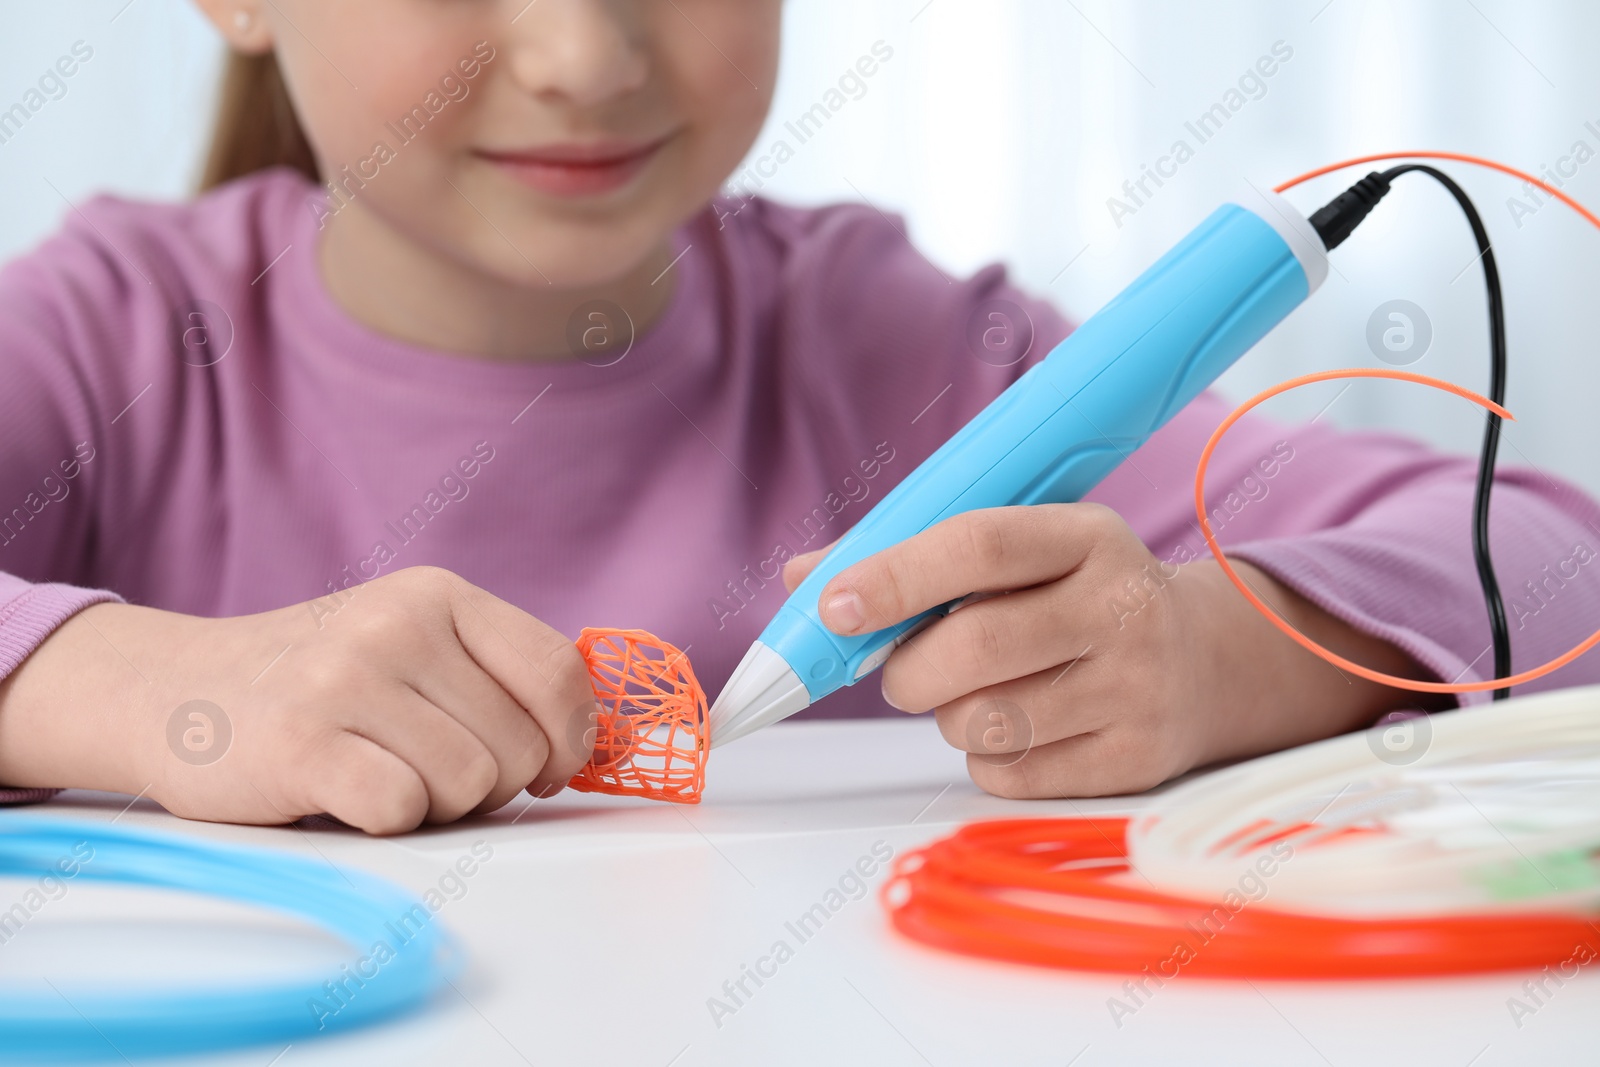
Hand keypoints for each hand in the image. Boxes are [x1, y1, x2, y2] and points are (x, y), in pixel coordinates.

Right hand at [0, 567, 595, 832]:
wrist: (176, 692)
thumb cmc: (321, 685)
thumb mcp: (411, 644)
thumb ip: (495, 676)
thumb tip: (590, 747)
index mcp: (438, 595)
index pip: (558, 672)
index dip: (570, 738)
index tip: (548, 769)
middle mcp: (396, 623)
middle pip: (520, 747)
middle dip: (488, 782)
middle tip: (422, 767)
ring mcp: (345, 677)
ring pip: (469, 785)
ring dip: (434, 805)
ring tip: (378, 773)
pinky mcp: (299, 742)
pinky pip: (402, 810)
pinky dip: (383, 821)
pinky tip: (343, 793)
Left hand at [783, 505, 1439, 797]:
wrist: (1206, 664)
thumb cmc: (1077, 597)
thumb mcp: (1021, 554)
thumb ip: (913, 558)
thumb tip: (802, 579)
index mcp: (1088, 536)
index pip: (979, 545)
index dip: (895, 575)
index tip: (831, 606)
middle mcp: (1124, 606)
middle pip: (974, 646)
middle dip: (906, 669)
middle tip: (897, 672)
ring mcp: (1137, 687)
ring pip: (985, 719)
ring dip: (948, 714)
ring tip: (974, 693)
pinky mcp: (1136, 760)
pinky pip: (1010, 774)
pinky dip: (987, 757)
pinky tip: (1019, 726)